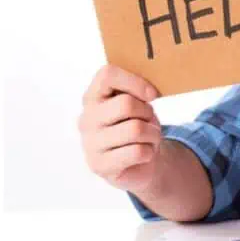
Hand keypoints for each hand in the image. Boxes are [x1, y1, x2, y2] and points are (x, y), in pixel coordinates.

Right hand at [79, 65, 162, 193]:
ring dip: (152, 133)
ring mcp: (90, 143)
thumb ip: (137, 90)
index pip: (107, 75)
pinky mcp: (100, 165)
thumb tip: (150, 91)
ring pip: (135, 129)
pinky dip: (149, 151)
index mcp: (93, 97)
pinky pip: (137, 152)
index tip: (152, 94)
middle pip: (126, 104)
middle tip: (148, 120)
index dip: (135, 82)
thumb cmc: (139, 126)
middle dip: (147, 112)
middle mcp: (86, 119)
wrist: (141, 163)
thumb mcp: (138, 103)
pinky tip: (143, 154)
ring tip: (149, 137)